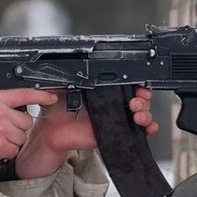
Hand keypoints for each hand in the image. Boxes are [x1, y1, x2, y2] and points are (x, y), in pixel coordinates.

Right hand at [0, 89, 58, 168]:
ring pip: (21, 137)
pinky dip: (6, 152)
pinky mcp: (2, 144)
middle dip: (17, 128)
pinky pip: (14, 150)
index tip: (52, 97)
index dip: (41, 95)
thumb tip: (7, 105)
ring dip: (11, 141)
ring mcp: (2, 128)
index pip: (23, 93)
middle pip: (26, 120)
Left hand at [15, 87, 158, 178]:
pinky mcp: (114, 134)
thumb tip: (72, 61)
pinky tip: (147, 127)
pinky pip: (137, 133)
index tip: (138, 84)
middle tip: (135, 99)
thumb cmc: (55, 108)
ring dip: (145, 112)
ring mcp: (115, 121)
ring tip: (136, 111)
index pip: (127, 84)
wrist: (49, 131)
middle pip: (139, 99)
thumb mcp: (63, 84)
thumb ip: (69, 73)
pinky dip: (147, 130)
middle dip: (143, 97)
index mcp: (101, 91)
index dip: (136, 83)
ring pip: (142, 115)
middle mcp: (111, 105)